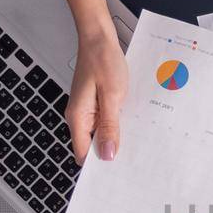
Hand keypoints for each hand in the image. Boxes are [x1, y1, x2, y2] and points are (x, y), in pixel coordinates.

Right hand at [66, 23, 127, 163]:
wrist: (99, 38)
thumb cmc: (103, 60)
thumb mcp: (112, 96)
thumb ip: (110, 127)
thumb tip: (107, 154)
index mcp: (78, 117)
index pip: (84, 153)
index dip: (98, 166)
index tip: (115, 174)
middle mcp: (79, 116)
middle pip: (92, 146)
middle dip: (109, 153)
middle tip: (131, 160)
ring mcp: (86, 110)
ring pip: (100, 134)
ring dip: (115, 138)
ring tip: (134, 142)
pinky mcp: (95, 103)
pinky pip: (104, 121)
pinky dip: (116, 124)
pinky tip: (129, 123)